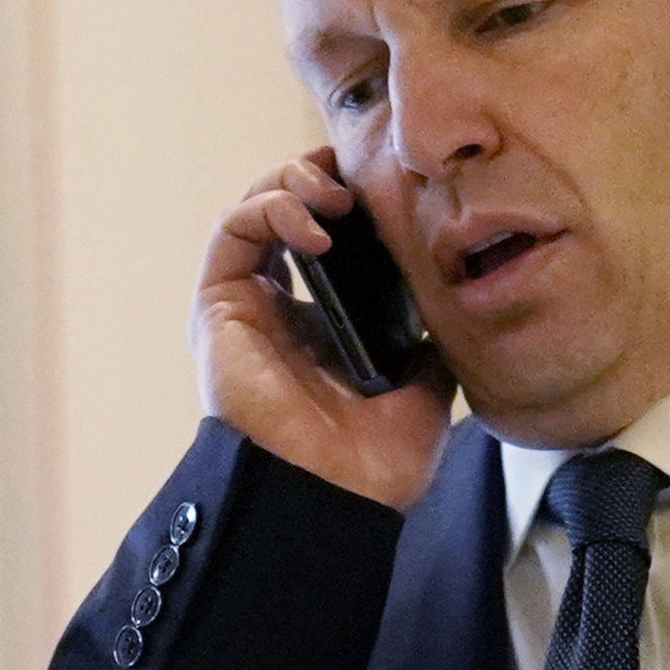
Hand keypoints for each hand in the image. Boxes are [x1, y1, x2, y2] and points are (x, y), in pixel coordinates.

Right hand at [194, 153, 452, 510]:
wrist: (339, 493)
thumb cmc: (377, 459)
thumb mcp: (425, 383)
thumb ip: (426, 334)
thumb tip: (451, 295)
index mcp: (323, 325)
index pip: (330, 238)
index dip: (352, 200)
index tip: (385, 183)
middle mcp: (279, 311)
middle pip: (287, 211)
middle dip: (318, 177)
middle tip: (354, 176)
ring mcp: (246, 307)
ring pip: (254, 209)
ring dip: (293, 183)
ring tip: (336, 194)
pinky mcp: (218, 306)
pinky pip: (234, 231)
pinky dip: (272, 209)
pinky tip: (315, 225)